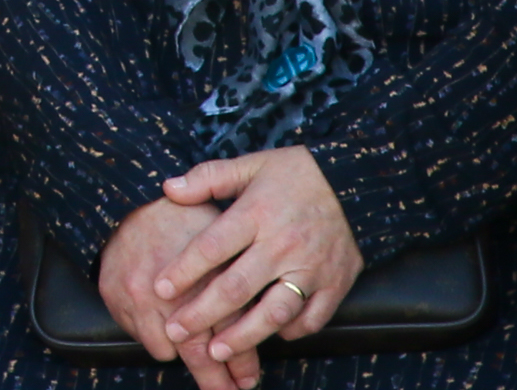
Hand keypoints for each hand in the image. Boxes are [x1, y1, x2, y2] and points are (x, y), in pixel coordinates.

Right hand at [97, 193, 258, 388]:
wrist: (124, 202)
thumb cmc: (181, 218)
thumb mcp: (220, 234)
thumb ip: (241, 270)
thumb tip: (272, 308)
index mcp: (202, 270)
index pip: (227, 327)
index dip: (241, 358)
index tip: (248, 380)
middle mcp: (170, 288)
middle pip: (197, 350)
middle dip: (217, 379)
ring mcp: (140, 295)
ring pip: (169, 350)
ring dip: (188, 360)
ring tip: (207, 369)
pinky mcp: (117, 298)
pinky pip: (143, 338)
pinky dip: (159, 341)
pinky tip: (169, 335)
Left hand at [156, 148, 361, 369]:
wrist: (356, 182)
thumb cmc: (296, 173)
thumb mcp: (250, 164)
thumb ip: (208, 178)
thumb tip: (168, 189)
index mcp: (257, 213)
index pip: (212, 247)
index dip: (183, 271)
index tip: (160, 290)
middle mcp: (283, 244)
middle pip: (237, 288)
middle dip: (203, 314)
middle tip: (176, 333)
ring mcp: (312, 268)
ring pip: (274, 312)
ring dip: (244, 336)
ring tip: (217, 351)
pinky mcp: (337, 283)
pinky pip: (312, 318)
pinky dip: (291, 331)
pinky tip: (270, 335)